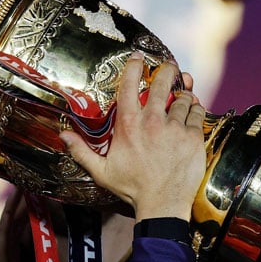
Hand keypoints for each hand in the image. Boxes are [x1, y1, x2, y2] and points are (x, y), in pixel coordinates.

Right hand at [60, 53, 205, 220]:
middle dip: (166, 70)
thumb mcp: (102, 170)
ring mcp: (175, 128)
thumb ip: (81, 151)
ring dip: (183, 94)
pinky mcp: (193, 137)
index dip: (134, 66)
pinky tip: (193, 109)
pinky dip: (196, 108)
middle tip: (168, 66)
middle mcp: (152, 121)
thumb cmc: (132, 188)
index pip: (129, 86)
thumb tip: (63, 136)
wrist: (161, 204)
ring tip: (183, 94)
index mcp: (128, 125)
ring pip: (183, 98)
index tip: (138, 56)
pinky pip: (197, 113)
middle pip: (162, 83)